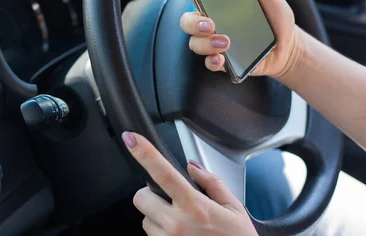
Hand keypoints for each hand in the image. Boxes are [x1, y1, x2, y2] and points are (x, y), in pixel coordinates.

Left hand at [122, 131, 256, 235]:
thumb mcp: (234, 208)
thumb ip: (212, 182)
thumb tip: (192, 167)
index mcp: (195, 207)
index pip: (164, 174)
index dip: (145, 154)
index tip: (131, 139)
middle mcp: (177, 225)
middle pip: (141, 198)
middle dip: (152, 195)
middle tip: (172, 201)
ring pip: (145, 219)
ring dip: (157, 217)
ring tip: (183, 225)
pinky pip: (151, 235)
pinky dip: (161, 233)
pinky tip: (181, 235)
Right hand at [178, 0, 299, 77]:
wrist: (289, 48)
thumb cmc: (275, 16)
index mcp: (218, 1)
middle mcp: (211, 20)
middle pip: (187, 20)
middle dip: (193, 23)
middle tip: (210, 24)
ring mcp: (214, 41)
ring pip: (194, 42)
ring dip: (205, 43)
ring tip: (226, 42)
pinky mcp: (223, 60)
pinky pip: (208, 62)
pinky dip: (212, 61)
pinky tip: (222, 59)